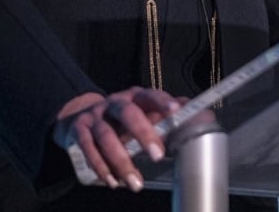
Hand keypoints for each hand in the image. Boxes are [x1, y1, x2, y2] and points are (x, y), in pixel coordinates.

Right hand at [53, 87, 180, 191]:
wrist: (76, 117)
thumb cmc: (119, 119)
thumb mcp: (140, 113)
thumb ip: (164, 116)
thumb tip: (202, 115)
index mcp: (134, 97)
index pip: (150, 96)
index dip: (162, 102)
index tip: (175, 111)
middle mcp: (114, 103)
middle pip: (128, 114)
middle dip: (143, 134)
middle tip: (158, 156)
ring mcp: (94, 116)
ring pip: (106, 136)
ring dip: (121, 161)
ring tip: (135, 183)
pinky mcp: (78, 130)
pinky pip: (88, 149)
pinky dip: (100, 166)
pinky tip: (112, 181)